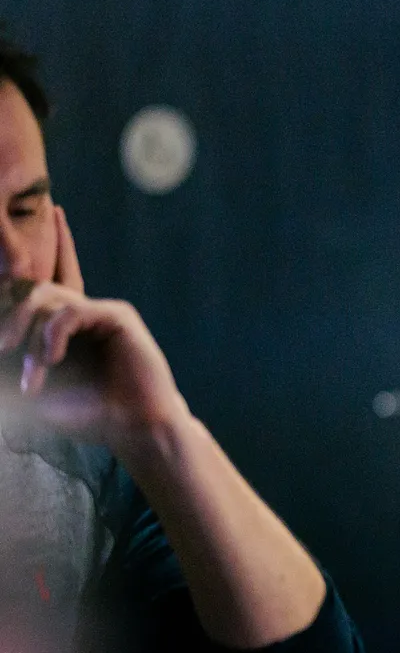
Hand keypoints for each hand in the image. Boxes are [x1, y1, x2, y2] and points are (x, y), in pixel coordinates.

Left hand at [0, 206, 187, 451]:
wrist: (132, 428)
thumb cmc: (86, 414)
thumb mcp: (31, 389)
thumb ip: (13, 361)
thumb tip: (0, 342)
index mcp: (63, 328)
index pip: (37, 283)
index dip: (32, 259)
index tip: (44, 224)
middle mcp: (81, 313)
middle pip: (28, 287)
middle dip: (8, 314)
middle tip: (1, 347)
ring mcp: (100, 312)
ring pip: (43, 295)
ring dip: (26, 330)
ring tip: (33, 369)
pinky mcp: (117, 316)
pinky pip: (70, 310)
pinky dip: (52, 335)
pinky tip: (52, 358)